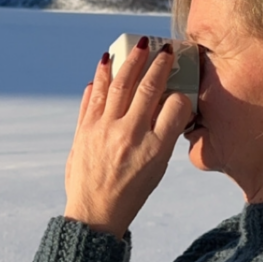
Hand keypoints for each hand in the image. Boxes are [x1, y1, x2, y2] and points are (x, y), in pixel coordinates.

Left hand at [63, 37, 193, 240]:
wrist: (95, 214)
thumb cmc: (131, 193)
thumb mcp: (157, 168)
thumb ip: (162, 136)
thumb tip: (166, 106)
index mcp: (153, 148)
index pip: (174, 107)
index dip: (180, 93)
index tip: (179, 86)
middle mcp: (128, 136)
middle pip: (144, 88)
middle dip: (154, 63)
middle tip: (162, 48)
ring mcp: (102, 132)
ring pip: (115, 86)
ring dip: (125, 63)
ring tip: (132, 47)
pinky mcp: (83, 133)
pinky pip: (91, 100)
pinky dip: (98, 83)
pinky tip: (102, 71)